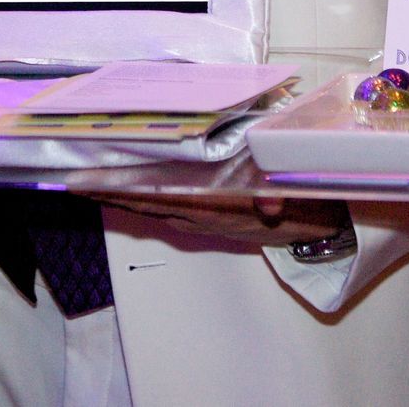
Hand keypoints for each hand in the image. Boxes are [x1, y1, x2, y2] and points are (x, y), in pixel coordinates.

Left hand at [100, 195, 347, 248]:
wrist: (334, 225)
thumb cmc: (314, 198)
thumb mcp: (304, 195)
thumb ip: (284, 197)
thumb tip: (267, 205)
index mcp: (225, 206)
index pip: (167, 197)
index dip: (130, 190)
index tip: (94, 182)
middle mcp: (212, 216)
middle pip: (153, 206)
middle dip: (114, 194)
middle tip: (74, 182)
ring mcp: (212, 220)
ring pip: (159, 210)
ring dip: (125, 200)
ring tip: (91, 186)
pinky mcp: (217, 220)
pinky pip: (173, 212)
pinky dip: (148, 203)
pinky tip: (133, 196)